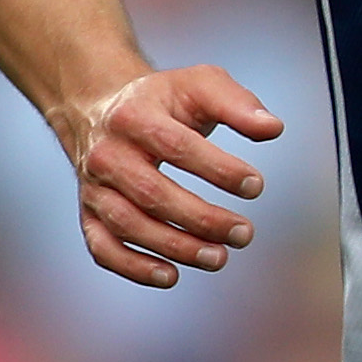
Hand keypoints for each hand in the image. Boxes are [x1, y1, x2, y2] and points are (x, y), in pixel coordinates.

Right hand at [51, 66, 282, 287]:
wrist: (100, 109)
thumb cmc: (163, 100)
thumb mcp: (199, 85)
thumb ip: (238, 104)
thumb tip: (272, 128)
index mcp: (134, 115)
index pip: (177, 147)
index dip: (218, 169)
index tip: (256, 186)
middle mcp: (107, 153)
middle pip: (153, 193)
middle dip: (203, 219)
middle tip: (245, 233)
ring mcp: (93, 187)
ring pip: (128, 225)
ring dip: (176, 247)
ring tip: (220, 258)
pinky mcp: (89, 215)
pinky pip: (104, 249)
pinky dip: (134, 268)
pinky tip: (171, 276)